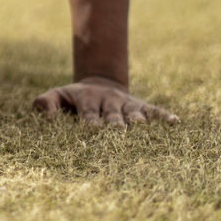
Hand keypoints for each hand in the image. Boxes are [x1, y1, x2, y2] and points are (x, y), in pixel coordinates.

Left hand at [32, 76, 178, 127]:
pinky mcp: (141, 106)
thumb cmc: (73, 99)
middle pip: (112, 116)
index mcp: (87, 100)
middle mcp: (108, 101)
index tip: (92, 132)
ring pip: (133, 113)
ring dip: (137, 121)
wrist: (97, 85)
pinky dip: (163, 117)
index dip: (90, 123)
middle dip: (115, 125)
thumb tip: (45, 115)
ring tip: (142, 128)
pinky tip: (175, 123)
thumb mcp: (57, 95)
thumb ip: (47, 103)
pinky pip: (154, 111)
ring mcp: (126, 104)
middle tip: (118, 134)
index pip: (88, 114)